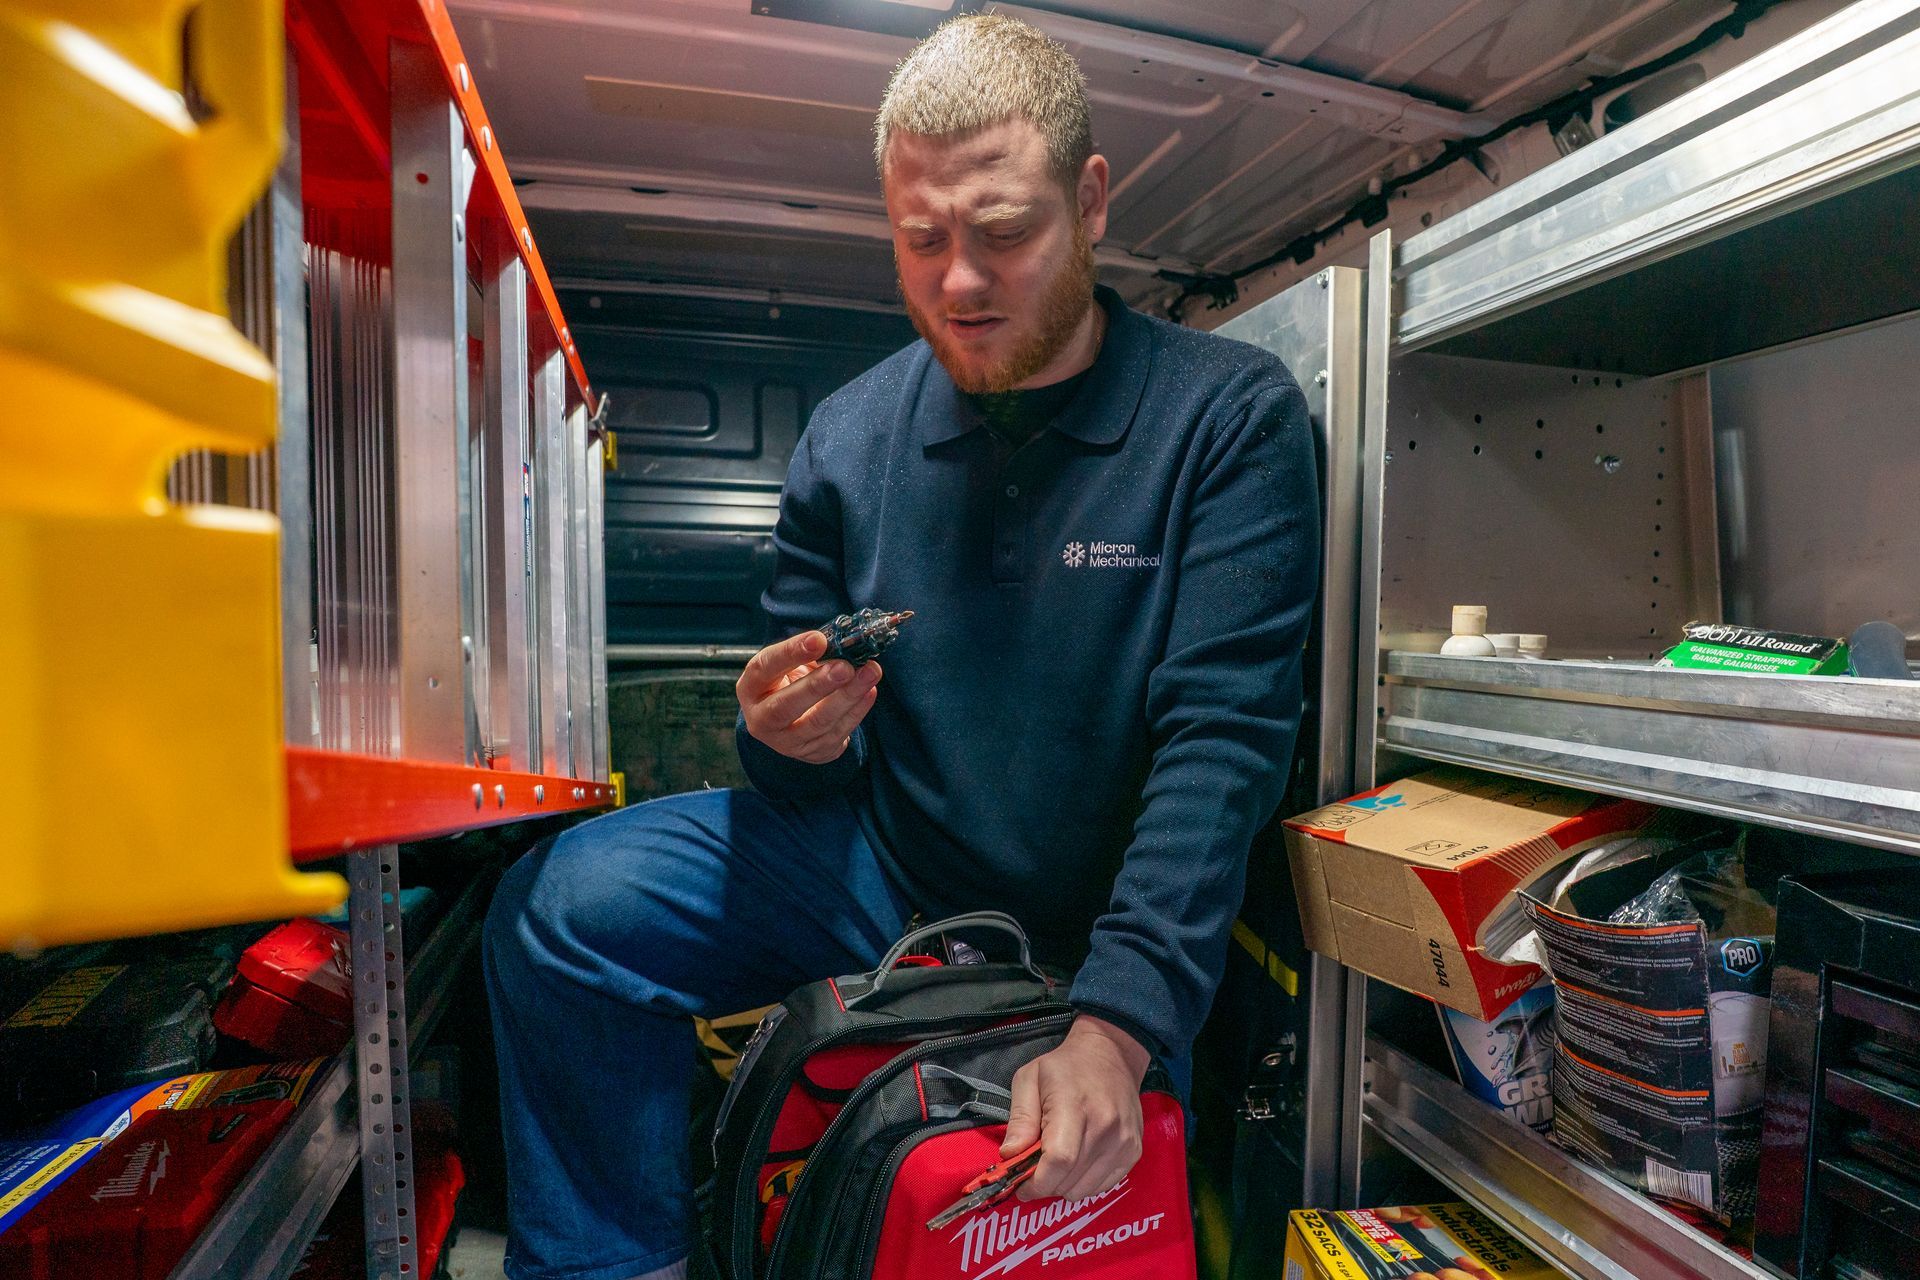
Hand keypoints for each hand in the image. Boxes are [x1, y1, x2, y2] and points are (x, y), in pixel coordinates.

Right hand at [736, 629, 881, 763]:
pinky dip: (857, 710)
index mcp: (751, 688)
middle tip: (845, 667)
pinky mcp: (813, 753)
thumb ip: (809, 652)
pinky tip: (869, 691)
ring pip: (818, 722)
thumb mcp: (790, 664)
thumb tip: (839, 643)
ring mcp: (786, 742)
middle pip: (786, 705)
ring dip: (848, 696)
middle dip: (818, 685)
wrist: (793, 721)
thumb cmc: (790, 681)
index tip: (819, 640)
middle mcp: (762, 720)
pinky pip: (838, 733)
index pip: (765, 668)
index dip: (791, 653)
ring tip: (869, 673)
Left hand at [1001, 1015, 1148, 1202]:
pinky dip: (1084, 1183)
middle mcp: (1105, 1128)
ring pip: (1085, 1190)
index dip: (1036, 1182)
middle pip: (1069, 1181)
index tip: (1021, 1187)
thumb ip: (1020, 1119)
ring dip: (1064, 1185)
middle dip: (1045, 1185)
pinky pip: (1103, 1186)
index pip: (1058, 1160)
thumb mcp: (1029, 1079)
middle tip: (1034, 1171)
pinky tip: (1077, 1162)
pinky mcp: (1133, 1151)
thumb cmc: (1065, 1066)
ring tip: (1056, 1163)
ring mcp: (1123, 1142)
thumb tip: (1010, 1156)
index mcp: (1074, 1106)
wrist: (1112, 1054)